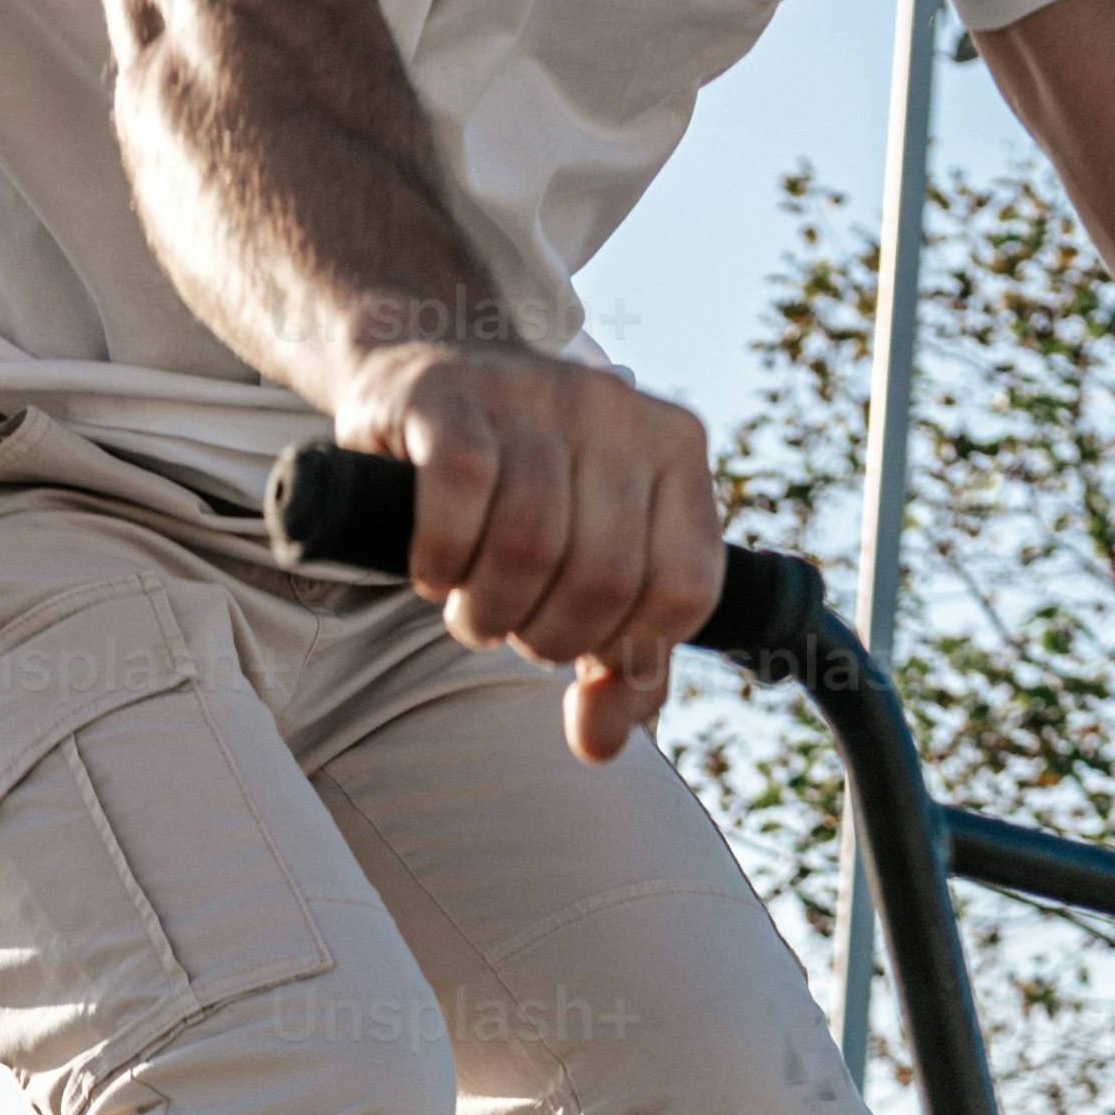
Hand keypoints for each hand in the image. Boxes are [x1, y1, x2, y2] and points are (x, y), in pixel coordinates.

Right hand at [347, 341, 728, 761]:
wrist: (431, 371)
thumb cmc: (523, 488)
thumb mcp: (591, 565)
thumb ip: (619, 661)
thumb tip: (599, 743)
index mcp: (678, 450)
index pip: (683, 589)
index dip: (629, 647)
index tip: (581, 649)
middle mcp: (617, 410)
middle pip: (603, 578)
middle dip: (546, 636)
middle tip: (510, 627)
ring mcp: (535, 394)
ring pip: (527, 545)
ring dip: (487, 610)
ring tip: (469, 606)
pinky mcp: (452, 395)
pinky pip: (458, 496)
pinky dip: (440, 558)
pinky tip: (433, 569)